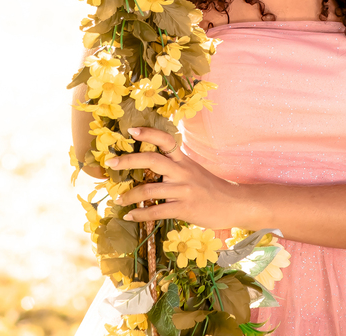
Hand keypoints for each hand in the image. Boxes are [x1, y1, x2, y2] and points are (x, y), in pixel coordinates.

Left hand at [108, 127, 247, 229]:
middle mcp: (182, 171)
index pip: (166, 140)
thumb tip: (148, 165)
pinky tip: (130, 216)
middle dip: (127, 160)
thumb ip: (174, 166)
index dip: (148, 133)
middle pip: (151, 160)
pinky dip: (139, 214)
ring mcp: (183, 190)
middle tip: (110, 163)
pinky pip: (156, 210)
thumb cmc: (210, 188)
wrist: (234, 204)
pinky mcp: (185, 209)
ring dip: (129, 195)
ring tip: (117, 199)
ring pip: (149, 189)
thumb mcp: (193, 171)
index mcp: (184, 160)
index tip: (131, 130)